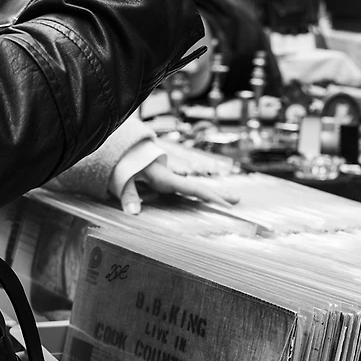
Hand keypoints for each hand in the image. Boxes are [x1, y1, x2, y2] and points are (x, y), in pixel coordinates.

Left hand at [118, 160, 239, 213]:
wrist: (122, 147)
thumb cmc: (123, 162)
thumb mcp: (123, 178)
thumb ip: (128, 194)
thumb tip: (133, 213)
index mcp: (165, 177)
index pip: (192, 188)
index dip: (209, 196)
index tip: (225, 204)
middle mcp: (172, 178)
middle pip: (199, 187)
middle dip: (218, 194)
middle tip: (238, 201)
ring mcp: (170, 179)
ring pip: (195, 188)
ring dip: (212, 194)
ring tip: (231, 200)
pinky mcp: (165, 182)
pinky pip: (186, 189)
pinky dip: (199, 194)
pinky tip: (207, 200)